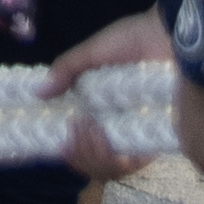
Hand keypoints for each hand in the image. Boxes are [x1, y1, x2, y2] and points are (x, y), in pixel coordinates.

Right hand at [45, 9, 180, 182]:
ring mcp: (139, 136)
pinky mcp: (155, 138)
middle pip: (96, 166)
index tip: (61, 141)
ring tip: (87, 126)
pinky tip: (100, 134)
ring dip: (91, 154)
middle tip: (76, 125)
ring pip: (112, 169)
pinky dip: (111, 156)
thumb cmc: (133, 40)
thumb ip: (66, 71)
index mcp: (105, 113)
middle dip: (80, 154)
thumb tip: (38, 92)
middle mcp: (122, 130)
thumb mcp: (93, 52)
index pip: (86, 149)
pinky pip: (132, 163)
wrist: (166, 34)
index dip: (72, 153)